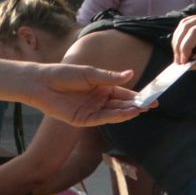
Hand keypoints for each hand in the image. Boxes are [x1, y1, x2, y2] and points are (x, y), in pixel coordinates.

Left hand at [22, 61, 142, 126]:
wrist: (42, 84)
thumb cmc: (64, 74)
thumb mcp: (90, 74)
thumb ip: (110, 77)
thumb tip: (131, 73)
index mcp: (102, 87)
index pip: (124, 93)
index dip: (138, 95)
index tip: (153, 97)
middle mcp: (99, 100)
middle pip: (121, 104)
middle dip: (136, 105)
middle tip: (151, 105)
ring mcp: (92, 110)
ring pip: (113, 113)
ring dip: (127, 111)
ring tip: (141, 109)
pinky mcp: (83, 120)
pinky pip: (102, 119)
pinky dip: (114, 117)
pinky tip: (126, 113)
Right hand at [173, 10, 195, 72]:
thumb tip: (185, 66)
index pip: (194, 31)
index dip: (184, 47)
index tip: (182, 63)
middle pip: (187, 24)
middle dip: (179, 43)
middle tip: (178, 61)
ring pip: (188, 23)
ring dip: (180, 39)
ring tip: (180, 56)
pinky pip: (194, 25)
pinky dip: (187, 37)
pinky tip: (186, 50)